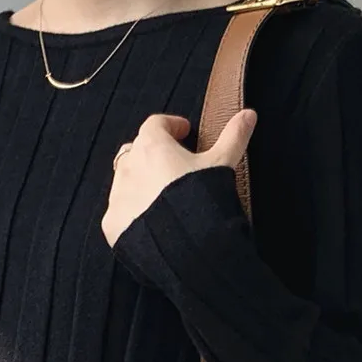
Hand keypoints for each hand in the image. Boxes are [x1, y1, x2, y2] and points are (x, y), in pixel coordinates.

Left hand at [100, 105, 256, 246]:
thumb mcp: (221, 164)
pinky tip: (149, 221)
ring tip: (161, 196)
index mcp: (152, 146)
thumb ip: (233, 136)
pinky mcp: (112, 224)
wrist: (184, 246)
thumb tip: (249, 115)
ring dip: (139, 182)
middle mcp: (128, 167)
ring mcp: (117, 196)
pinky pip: (119, 213)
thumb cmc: (201, 199)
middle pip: (136, 150)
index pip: (156, 124)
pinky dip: (131, 212)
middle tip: (172, 165)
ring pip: (124, 181)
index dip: (171, 125)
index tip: (184, 131)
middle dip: (152, 153)